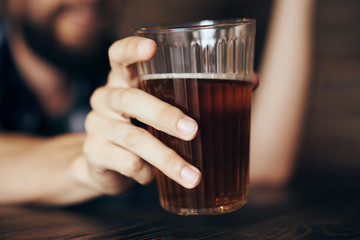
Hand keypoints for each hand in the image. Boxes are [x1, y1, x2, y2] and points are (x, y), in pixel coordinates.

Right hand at [83, 37, 200, 194]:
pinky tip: (152, 176)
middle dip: (164, 115)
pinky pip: (124, 162)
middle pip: (130, 99)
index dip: (131, 49)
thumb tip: (252, 82)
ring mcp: (97, 126)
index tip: (151, 47)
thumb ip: (199, 95)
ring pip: (133, 138)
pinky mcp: (94, 153)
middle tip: (192, 130)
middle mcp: (105, 99)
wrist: (104, 163)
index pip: (117, 56)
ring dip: (165, 158)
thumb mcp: (161, 108)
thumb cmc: (142, 126)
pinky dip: (145, 172)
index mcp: (123, 81)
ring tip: (191, 175)